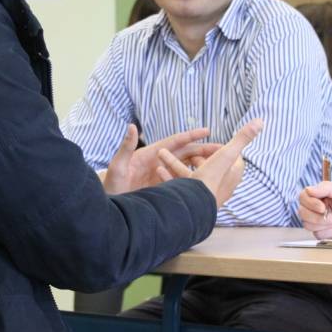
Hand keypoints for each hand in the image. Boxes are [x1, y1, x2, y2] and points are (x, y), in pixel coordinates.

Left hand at [102, 125, 220, 194]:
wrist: (108, 205)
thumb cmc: (110, 184)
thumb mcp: (118, 166)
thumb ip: (126, 147)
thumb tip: (132, 126)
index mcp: (150, 154)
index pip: (175, 142)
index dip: (191, 136)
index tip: (207, 131)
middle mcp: (158, 163)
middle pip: (185, 153)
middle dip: (203, 150)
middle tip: (222, 148)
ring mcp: (161, 175)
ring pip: (185, 167)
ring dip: (201, 164)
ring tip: (219, 165)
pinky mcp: (162, 188)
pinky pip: (181, 182)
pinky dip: (194, 180)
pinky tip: (206, 184)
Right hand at [155, 119, 262, 208]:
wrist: (194, 205)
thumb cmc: (212, 178)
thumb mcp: (226, 153)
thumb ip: (242, 137)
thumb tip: (261, 121)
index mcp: (232, 174)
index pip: (231, 156)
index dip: (221, 149)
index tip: (212, 144)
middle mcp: (221, 184)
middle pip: (209, 165)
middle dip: (196, 156)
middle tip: (188, 150)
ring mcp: (204, 192)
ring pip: (190, 174)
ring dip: (176, 163)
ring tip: (162, 155)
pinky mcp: (190, 198)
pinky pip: (179, 184)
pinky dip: (169, 176)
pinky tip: (159, 170)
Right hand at [298, 180, 331, 239]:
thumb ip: (326, 187)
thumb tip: (309, 190)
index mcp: (319, 195)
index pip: (303, 196)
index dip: (310, 202)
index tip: (323, 206)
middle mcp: (315, 208)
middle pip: (302, 212)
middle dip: (320, 216)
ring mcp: (318, 221)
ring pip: (308, 224)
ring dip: (328, 223)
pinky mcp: (322, 233)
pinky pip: (319, 234)